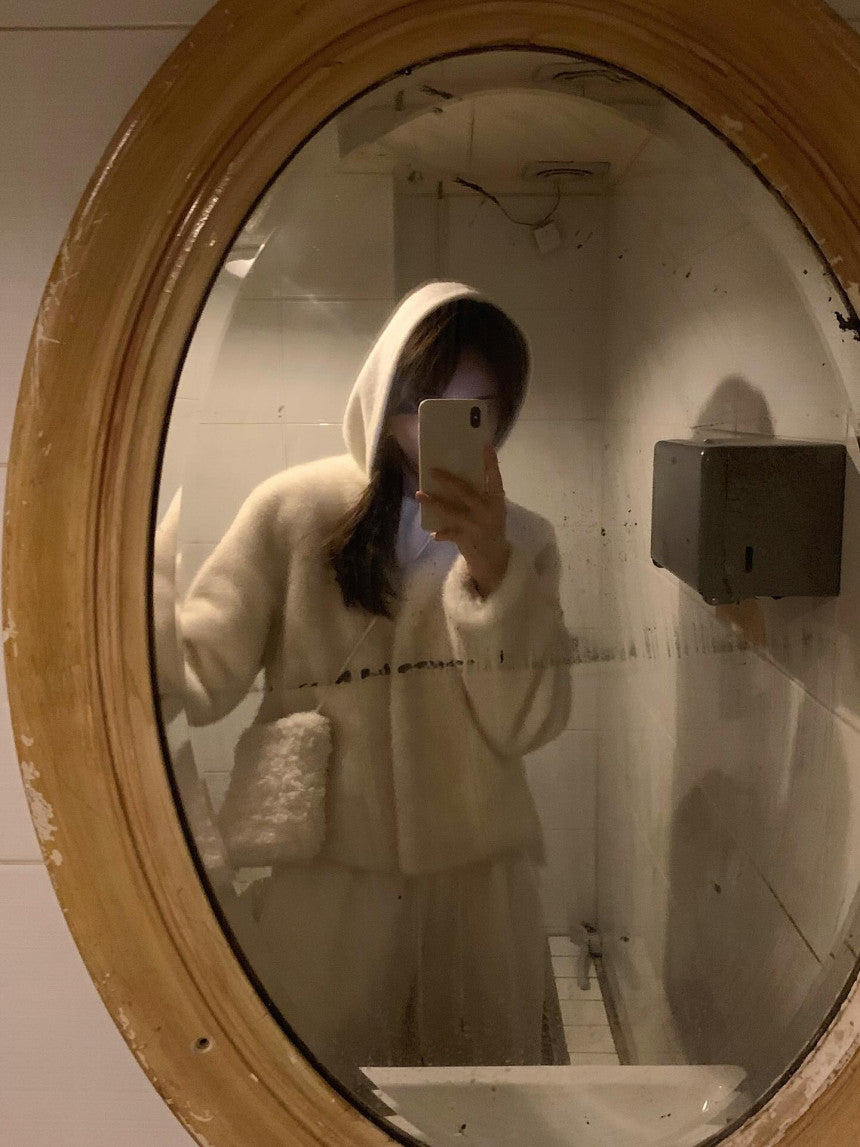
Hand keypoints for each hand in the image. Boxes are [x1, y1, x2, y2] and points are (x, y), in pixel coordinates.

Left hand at [415, 443, 510, 596]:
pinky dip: (440, 533)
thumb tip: (456, 475)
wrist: (494, 557)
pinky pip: (449, 533)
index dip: (490, 462)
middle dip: (448, 480)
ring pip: (450, 511)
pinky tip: (432, 533)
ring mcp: (476, 525)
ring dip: (433, 502)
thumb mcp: (493, 509)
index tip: (484, 445)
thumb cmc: (491, 526)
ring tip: (419, 494)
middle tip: (432, 471)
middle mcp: (487, 510)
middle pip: (465, 491)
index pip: (495, 477)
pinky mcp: (466, 538)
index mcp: (496, 500)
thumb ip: (482, 494)